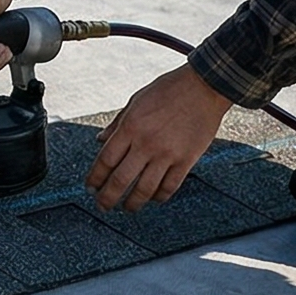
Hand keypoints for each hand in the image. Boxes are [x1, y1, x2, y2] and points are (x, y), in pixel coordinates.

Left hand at [88, 65, 233, 210]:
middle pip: (120, 180)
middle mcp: (146, 143)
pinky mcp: (186, 160)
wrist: (204, 86)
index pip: (105, 160)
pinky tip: (153, 198)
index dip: (95, 178)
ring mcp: (167, 154)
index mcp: (131, 126)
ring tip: (127, 208)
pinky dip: (159, 197)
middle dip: (107, 198)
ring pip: (144, 190)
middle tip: (103, 205)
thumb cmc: (171, 89)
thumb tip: (100, 140)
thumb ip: (117, 122)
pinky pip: (169, 187)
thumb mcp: (137, 100)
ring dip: (132, 204)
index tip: (91, 187)